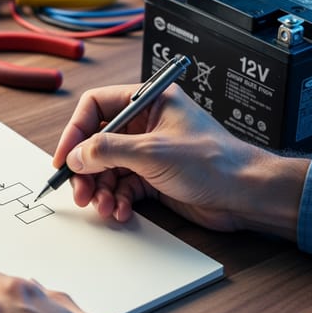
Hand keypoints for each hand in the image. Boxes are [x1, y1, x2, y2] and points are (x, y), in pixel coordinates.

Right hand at [53, 84, 308, 239]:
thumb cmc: (215, 162)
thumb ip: (107, 150)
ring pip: (108, 168)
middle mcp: (146, 124)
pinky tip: (122, 211)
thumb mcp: (152, 152)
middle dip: (87, 170)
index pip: (96, 107)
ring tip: (104, 206)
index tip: (65, 158)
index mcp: (148, 101)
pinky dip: (118, 200)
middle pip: (97, 142)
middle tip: (80, 192)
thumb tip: (76, 155)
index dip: (75, 132)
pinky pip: (123, 186)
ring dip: (101, 190)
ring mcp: (149, 151)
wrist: (246, 194)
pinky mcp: (154, 177)